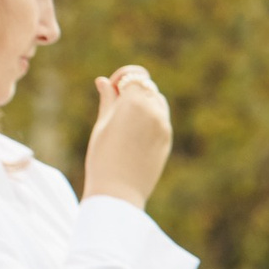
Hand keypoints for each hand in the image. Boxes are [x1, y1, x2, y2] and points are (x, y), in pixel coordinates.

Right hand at [82, 65, 172, 209]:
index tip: (112, 87)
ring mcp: (163, 125)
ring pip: (157, 101)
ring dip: (143, 103)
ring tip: (125, 122)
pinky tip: (133, 136)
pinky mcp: (167, 138)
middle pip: (147, 87)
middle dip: (132, 91)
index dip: (123, 77)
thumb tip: (105, 81)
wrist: (118, 192)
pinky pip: (161, 118)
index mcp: (134, 103)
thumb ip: (108, 101)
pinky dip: (150, 118)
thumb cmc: (102, 159)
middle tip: (114, 105)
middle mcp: (153, 110)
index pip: (136, 75)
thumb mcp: (101, 126)